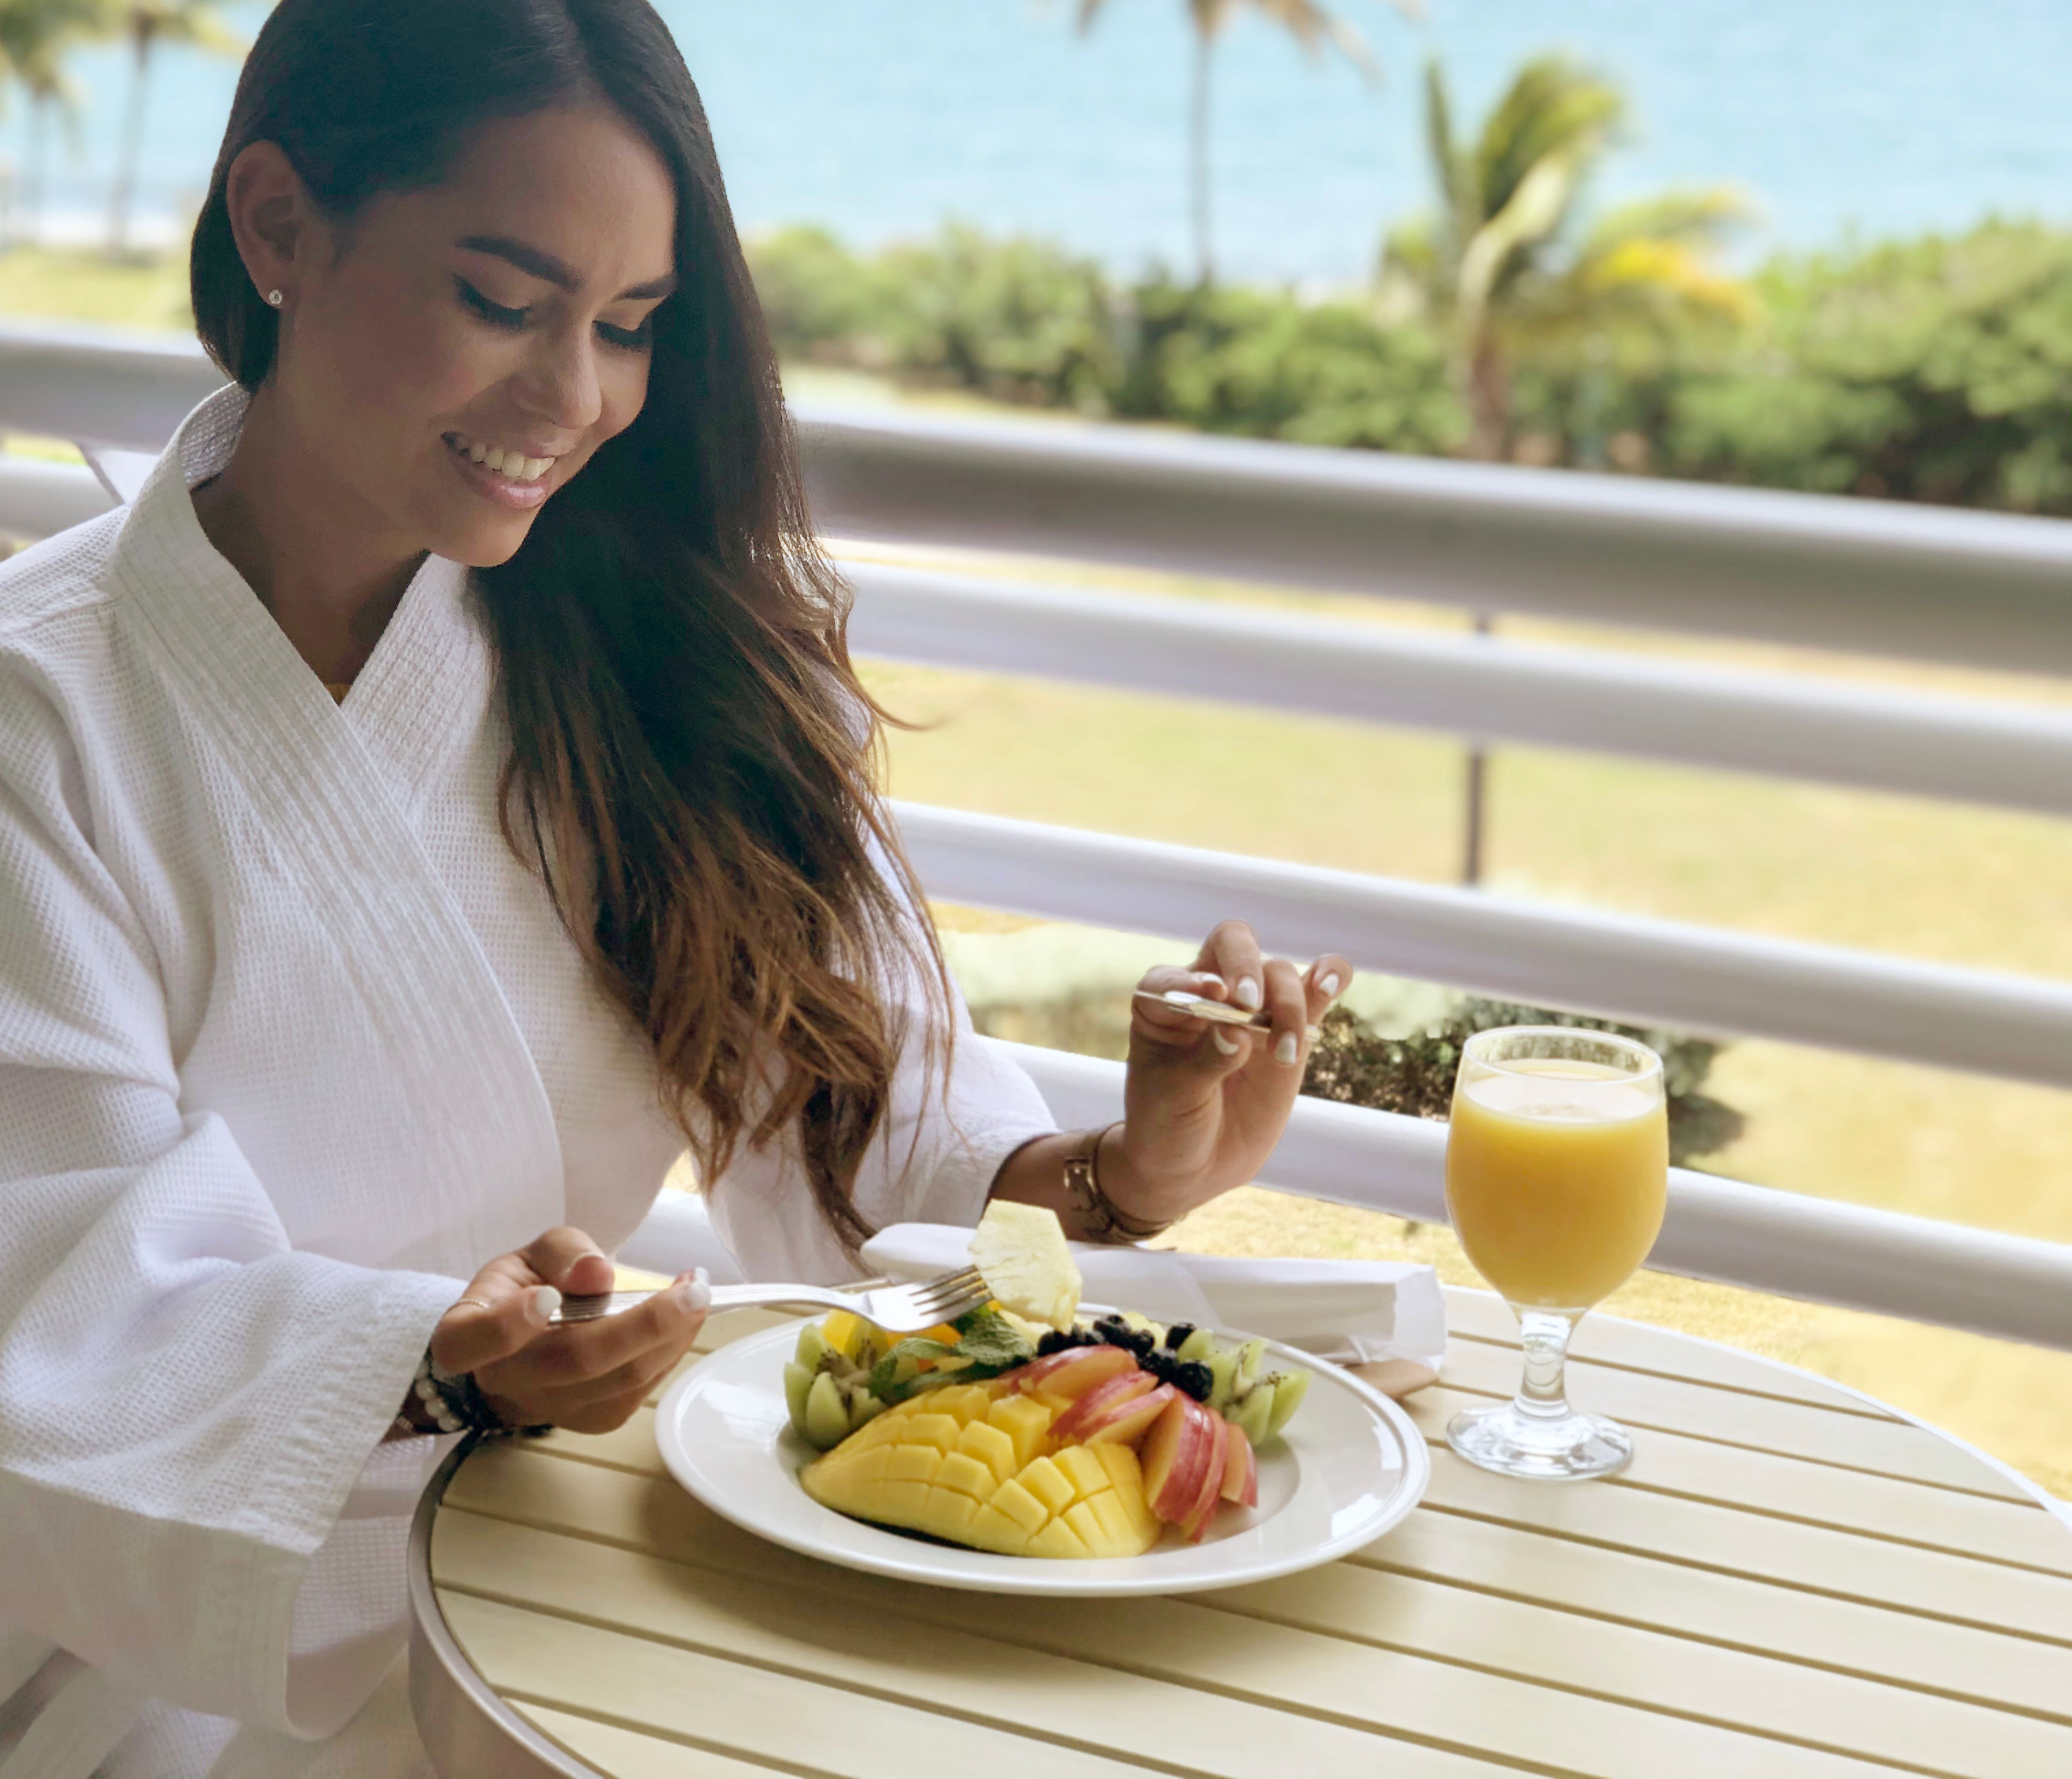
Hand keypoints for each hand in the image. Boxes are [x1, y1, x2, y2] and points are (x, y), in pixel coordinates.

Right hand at [427, 1226, 711, 1434]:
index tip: (546, 1297)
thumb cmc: (529, 1287)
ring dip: (671, 1336)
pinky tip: (686, 1318)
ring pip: (618, 1381)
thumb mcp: (536, 1253)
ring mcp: (550, 1408)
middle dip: (645, 1324)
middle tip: (693, 1287)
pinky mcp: (592, 1421)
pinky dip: (671, 1351)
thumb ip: (564, 1253)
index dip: (506, 1326)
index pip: (470, 1342)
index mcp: (468, 1334)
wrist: (534, 1340)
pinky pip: (638, 1390)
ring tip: (697, 1292)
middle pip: (574, 1362)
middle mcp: (504, 1381)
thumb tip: (597, 1272)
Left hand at [1107, 921, 1350, 1228]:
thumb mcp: (1174, 1096)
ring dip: (1287, 1004)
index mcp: (1163, 1002)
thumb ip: (1206, 1060)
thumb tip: (1238, 1031)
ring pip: (1278, 973)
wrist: (1195, 1164)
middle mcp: (1209, 993)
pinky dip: (1329, 977)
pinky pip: (1315, 990)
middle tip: (1249, 1005)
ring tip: (1283, 1055)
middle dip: (1245, 967)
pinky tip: (1330, 981)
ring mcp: (1252, 1009)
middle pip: (1232, 945)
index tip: (1212, 1000)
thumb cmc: (1168, 1123)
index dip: (1192, 982)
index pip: (1175, 975)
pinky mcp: (1290, 1030)